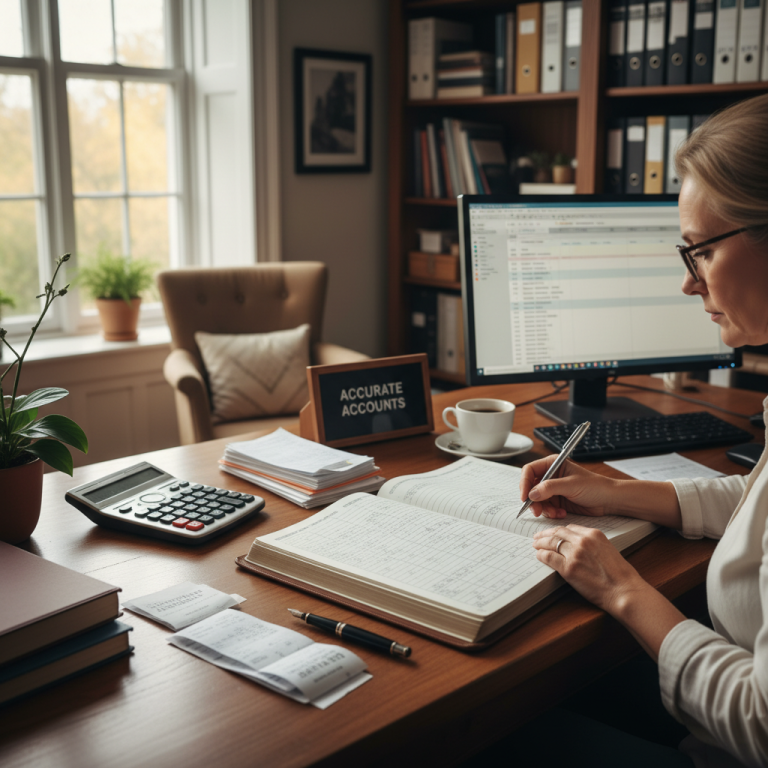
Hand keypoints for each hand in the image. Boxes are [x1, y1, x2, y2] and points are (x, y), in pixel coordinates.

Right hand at [520, 455, 618, 518]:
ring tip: (555, 513)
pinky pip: (545, 507)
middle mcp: (550, 475)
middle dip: (533, 500)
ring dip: (543, 508)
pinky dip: (551, 512)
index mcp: (552, 464)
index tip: (525, 497)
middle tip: (536, 511)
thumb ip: (550, 488)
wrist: (608, 500)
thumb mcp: (571, 485)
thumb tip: (532, 493)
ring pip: (537, 500)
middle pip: (530, 487)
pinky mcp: (557, 500)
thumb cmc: (595, 486)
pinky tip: (561, 513)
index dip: (524, 483)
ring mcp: (553, 489)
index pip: (530, 471)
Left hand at [532, 524, 647, 614]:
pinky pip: (549, 557)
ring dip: (541, 543)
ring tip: (535, 545)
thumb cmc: (620, 575)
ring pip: (551, 543)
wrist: (624, 591)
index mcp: (594, 534)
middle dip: (546, 534)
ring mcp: (574, 554)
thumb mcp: (608, 550)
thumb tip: (577, 546)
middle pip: (558, 533)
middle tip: (538, 537)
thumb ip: (592, 544)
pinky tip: (539, 556)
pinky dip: (542, 555)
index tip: (553, 533)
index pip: (570, 528)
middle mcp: (583, 541)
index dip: (559, 531)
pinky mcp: (568, 568)